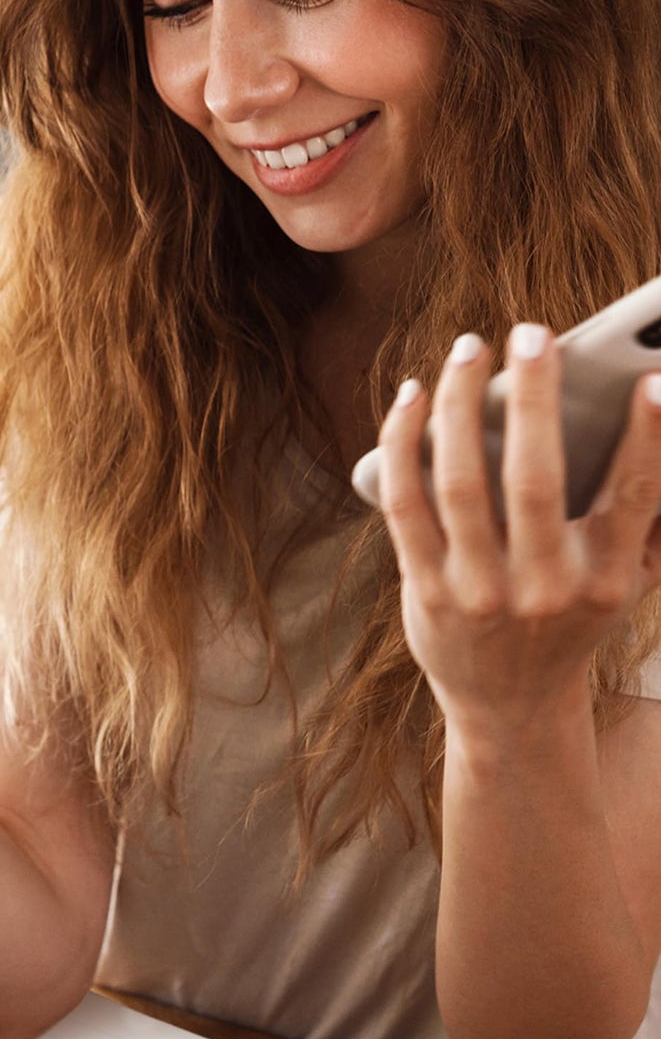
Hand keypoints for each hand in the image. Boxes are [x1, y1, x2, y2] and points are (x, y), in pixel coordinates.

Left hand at [378, 322, 660, 733]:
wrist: (510, 705)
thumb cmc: (571, 621)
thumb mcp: (626, 584)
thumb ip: (643, 518)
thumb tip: (658, 419)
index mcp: (604, 582)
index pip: (633, 500)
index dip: (648, 440)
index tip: (654, 382)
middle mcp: (542, 589)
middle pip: (534, 478)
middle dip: (536, 396)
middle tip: (534, 332)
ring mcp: (477, 592)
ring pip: (460, 481)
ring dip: (460, 403)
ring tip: (469, 349)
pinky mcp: (425, 590)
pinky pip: (405, 502)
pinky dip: (403, 442)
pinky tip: (411, 398)